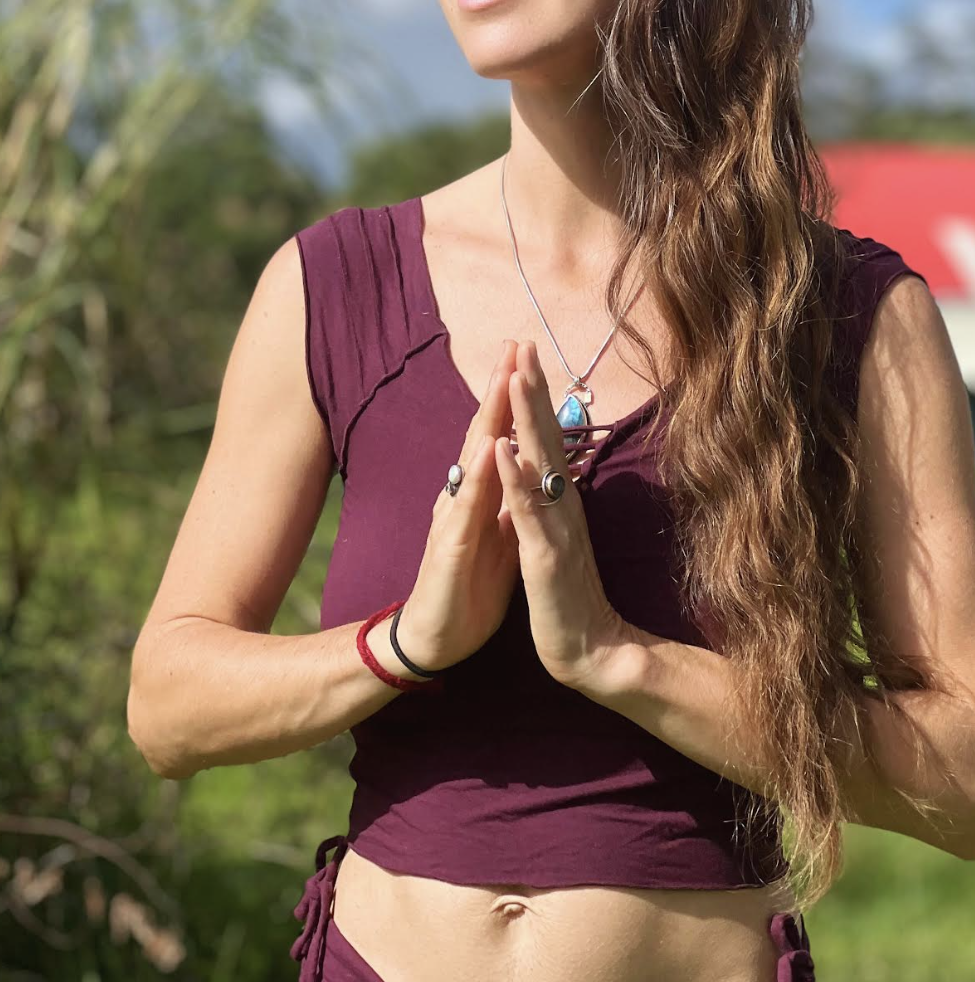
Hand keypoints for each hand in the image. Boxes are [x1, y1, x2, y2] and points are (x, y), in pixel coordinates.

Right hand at [399, 340, 521, 670]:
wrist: (438, 639)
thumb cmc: (469, 587)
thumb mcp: (501, 536)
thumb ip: (510, 500)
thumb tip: (528, 469)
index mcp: (482, 494)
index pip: (500, 435)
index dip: (514, 397)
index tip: (530, 357)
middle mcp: (464, 497)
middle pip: (484, 432)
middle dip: (499, 388)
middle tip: (514, 343)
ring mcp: (455, 518)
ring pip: (474, 458)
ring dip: (489, 416)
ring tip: (503, 377)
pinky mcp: (451, 547)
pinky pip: (469, 508)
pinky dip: (481, 476)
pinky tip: (490, 450)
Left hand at [493, 340, 636, 691]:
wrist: (590, 650)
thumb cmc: (568, 593)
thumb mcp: (558, 536)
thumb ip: (554, 499)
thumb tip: (548, 464)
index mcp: (560, 499)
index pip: (545, 437)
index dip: (534, 396)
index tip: (524, 353)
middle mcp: (563, 503)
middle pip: (546, 436)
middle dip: (532, 388)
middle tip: (523, 343)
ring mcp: (556, 526)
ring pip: (539, 462)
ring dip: (525, 418)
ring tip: (514, 375)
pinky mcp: (545, 556)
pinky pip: (528, 510)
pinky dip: (514, 477)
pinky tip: (504, 448)